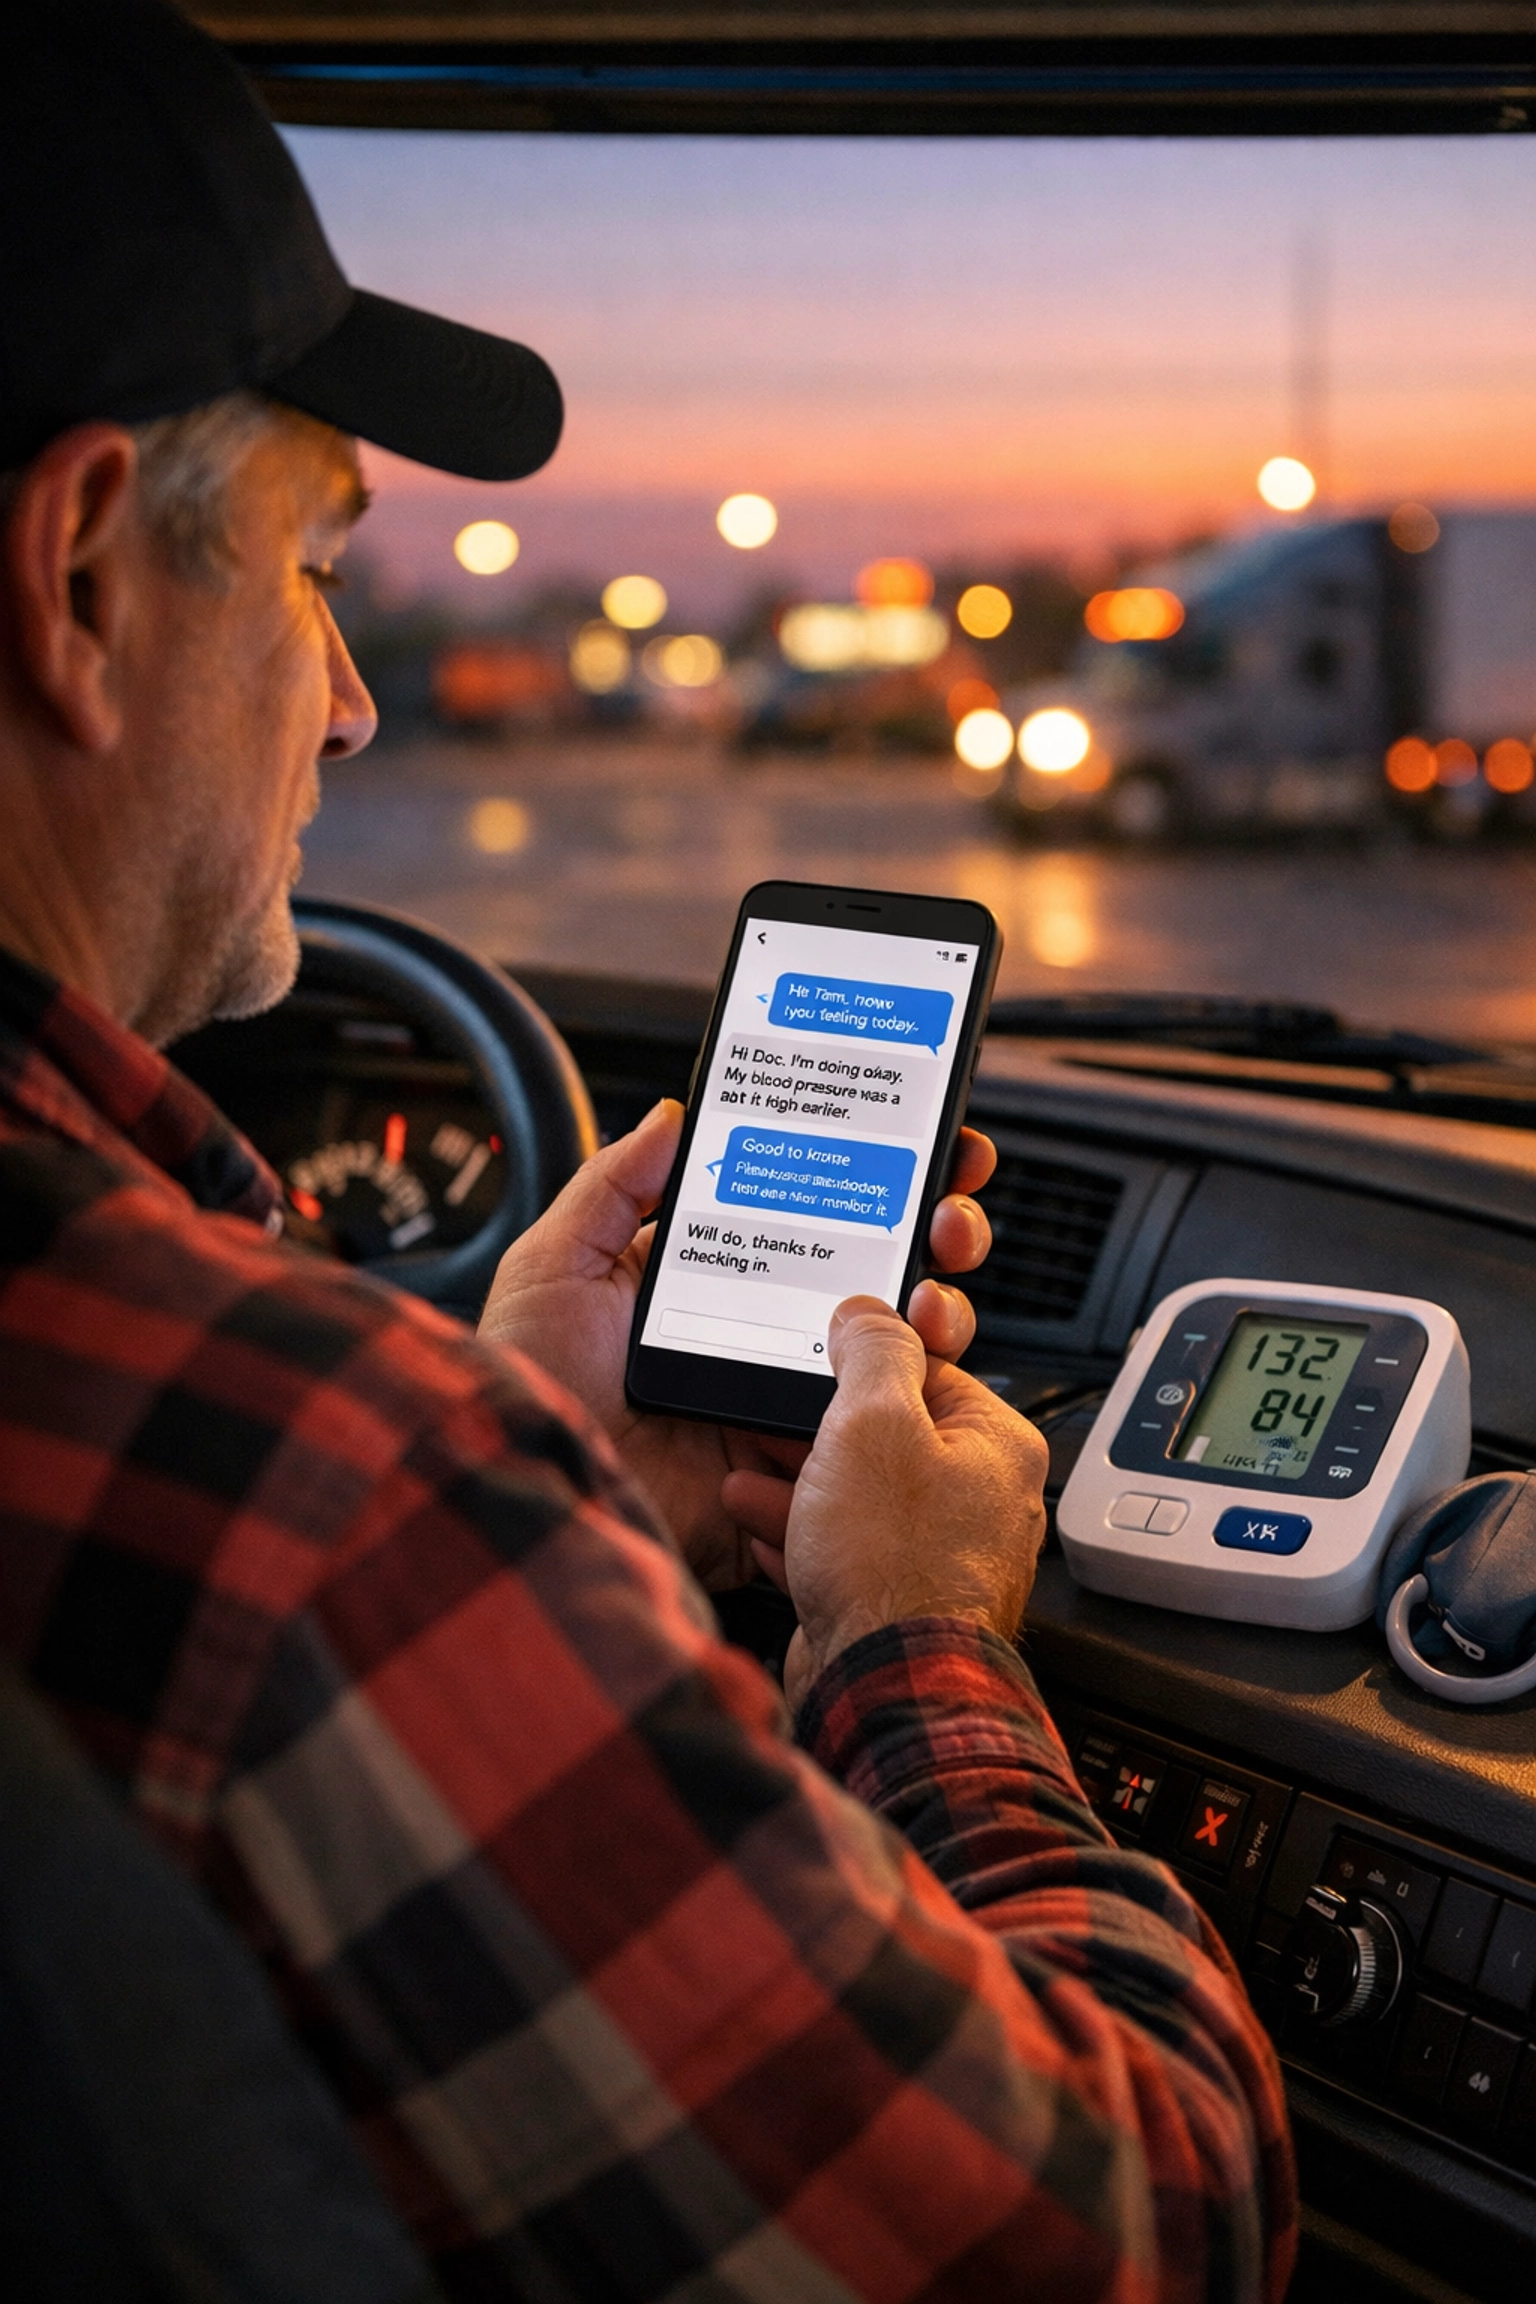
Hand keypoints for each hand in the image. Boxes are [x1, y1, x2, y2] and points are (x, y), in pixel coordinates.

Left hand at [477, 1099, 997, 1588]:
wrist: (546, 1487)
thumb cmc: (535, 1384)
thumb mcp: (556, 1263)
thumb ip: (612, 1184)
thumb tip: (670, 1116)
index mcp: (716, 1278)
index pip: (812, 1215)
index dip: (874, 1179)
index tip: (922, 1142)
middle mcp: (764, 1333)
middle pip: (877, 1274)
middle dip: (934, 1233)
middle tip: (949, 1210)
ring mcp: (787, 1397)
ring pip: (894, 1351)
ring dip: (937, 1310)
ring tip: (936, 1286)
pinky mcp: (799, 1461)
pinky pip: (875, 1432)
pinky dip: (908, 1398)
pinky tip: (910, 1361)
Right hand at [725, 1296, 1047, 1708]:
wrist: (884, 1685)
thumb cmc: (897, 1564)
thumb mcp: (874, 1423)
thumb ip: (873, 1355)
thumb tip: (871, 1313)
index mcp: (998, 1445)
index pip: (933, 1370)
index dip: (869, 1357)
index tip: (826, 1349)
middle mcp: (984, 1501)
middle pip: (896, 1437)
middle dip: (823, 1426)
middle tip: (780, 1411)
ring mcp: (944, 1557)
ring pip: (865, 1498)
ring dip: (803, 1482)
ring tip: (752, 1469)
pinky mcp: (902, 1602)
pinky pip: (851, 1552)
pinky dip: (805, 1535)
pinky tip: (762, 1527)